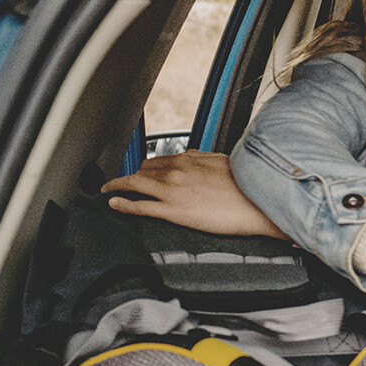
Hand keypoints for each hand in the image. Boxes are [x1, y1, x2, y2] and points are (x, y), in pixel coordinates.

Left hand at [102, 151, 285, 237]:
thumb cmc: (245, 185)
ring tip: (108, 191)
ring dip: (117, 186)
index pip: (156, 160)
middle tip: (122, 183)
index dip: (145, 167)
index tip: (141, 172)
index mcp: (188, 159)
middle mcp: (176, 172)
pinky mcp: (173, 211)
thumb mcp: (221, 161)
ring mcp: (172, 191)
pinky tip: (114, 204)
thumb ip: (201, 157)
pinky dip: (122, 204)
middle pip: (141, 171)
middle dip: (130, 176)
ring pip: (134, 184)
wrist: (257, 204)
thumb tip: (188, 155)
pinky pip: (139, 206)